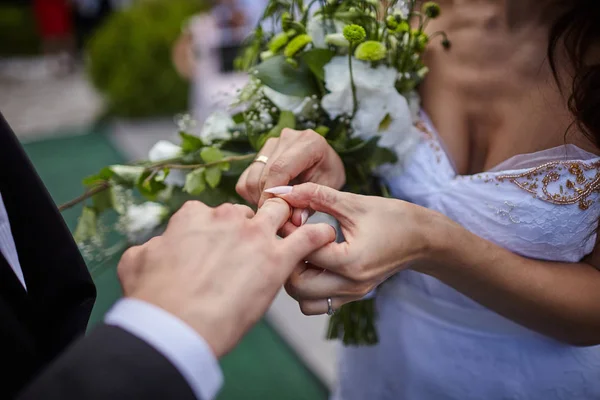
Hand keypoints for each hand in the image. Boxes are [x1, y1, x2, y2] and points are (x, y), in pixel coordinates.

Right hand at [117, 199, 335, 356]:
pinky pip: (308, 238)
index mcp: (193, 216)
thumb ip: (151, 248)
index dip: (217, 230)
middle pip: (248, 211)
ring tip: (292, 234)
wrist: (175, 326)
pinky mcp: (276, 260)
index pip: (211, 212)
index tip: (219, 246)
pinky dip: (318, 235)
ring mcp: (254, 237)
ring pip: (281, 213)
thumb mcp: (137, 263)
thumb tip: (155, 248)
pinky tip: (324, 237)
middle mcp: (226, 219)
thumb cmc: (153, 299)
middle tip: (253, 247)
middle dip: (252, 223)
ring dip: (287, 220)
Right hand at [236, 128, 345, 216]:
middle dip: (269, 201)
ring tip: (277, 209)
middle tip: (280, 218)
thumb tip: (295, 220)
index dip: (273, 193)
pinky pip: (246, 179)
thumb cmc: (328, 175)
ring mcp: (271, 144)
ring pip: (251, 178)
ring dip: (259, 199)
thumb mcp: (328, 189)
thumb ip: (312, 203)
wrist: (324, 163)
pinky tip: (269, 200)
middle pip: (264, 175)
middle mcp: (287, 137)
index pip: (281, 168)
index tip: (273, 213)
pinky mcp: (260, 153)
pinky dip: (253, 195)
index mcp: (309, 142)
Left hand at [270, 183, 437, 314]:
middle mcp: (350, 284)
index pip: (304, 252)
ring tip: (303, 253)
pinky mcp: (352, 297)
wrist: (423, 238)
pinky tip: (314, 262)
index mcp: (351, 262)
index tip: (284, 217)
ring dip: (296, 278)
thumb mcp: (353, 202)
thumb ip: (316, 196)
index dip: (289, 233)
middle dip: (287, 260)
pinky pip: (318, 303)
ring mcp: (352, 295)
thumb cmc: (392, 217)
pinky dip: (308, 287)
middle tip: (291, 238)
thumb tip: (283, 191)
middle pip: (297, 286)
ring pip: (304, 301)